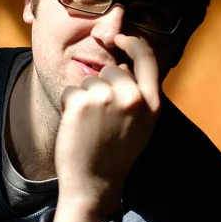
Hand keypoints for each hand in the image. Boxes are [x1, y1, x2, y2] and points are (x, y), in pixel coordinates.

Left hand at [53, 34, 161, 221]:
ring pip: (89, 79)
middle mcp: (132, 98)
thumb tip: (124, 64)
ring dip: (84, 97)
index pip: (148, 58)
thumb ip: (139, 94)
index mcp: (152, 103)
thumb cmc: (116, 153)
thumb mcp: (142, 124)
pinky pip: (71, 90)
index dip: (134, 43)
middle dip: (102, 86)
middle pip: (112, 69)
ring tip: (90, 125)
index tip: (121, 37)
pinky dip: (68, 105)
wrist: (94, 183)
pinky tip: (76, 126)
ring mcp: (106, 99)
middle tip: (102, 119)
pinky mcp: (81, 103)